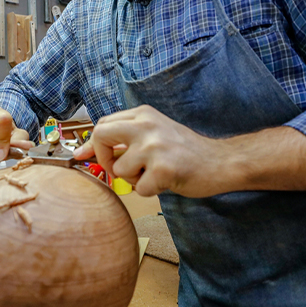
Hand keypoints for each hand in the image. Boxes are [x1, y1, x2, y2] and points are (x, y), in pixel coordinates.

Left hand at [73, 105, 225, 196]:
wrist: (221, 162)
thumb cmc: (186, 151)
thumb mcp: (155, 133)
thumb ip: (125, 138)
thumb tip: (84, 151)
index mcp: (143, 114)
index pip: (103, 124)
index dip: (92, 144)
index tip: (84, 156)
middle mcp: (147, 125)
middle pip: (101, 136)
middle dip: (103, 158)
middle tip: (117, 168)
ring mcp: (155, 146)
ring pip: (119, 170)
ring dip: (133, 179)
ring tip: (153, 174)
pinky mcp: (164, 168)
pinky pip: (139, 189)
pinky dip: (149, 191)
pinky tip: (165, 182)